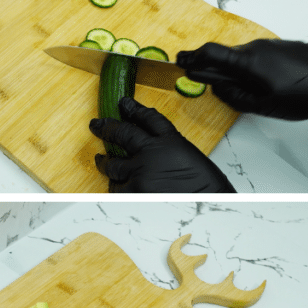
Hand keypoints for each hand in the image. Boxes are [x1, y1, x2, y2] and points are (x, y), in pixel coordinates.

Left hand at [89, 98, 234, 192]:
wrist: (210, 204)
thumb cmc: (206, 187)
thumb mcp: (191, 158)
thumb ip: (167, 150)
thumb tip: (151, 151)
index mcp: (170, 140)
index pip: (148, 118)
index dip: (134, 109)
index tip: (124, 103)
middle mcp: (152, 152)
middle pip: (122, 133)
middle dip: (106, 128)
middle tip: (97, 125)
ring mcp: (140, 171)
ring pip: (113, 164)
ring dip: (106, 162)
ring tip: (101, 160)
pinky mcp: (134, 190)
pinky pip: (116, 187)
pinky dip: (115, 185)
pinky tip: (115, 183)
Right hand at [177, 39, 307, 119]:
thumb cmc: (306, 94)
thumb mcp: (264, 106)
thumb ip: (235, 97)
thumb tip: (217, 89)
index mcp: (248, 62)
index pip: (210, 53)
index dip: (191, 57)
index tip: (180, 61)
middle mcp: (256, 48)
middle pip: (224, 56)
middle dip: (212, 67)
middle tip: (203, 77)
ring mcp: (270, 45)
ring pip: (241, 57)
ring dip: (234, 69)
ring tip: (239, 87)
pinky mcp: (281, 47)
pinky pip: (256, 55)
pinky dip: (250, 67)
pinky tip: (259, 81)